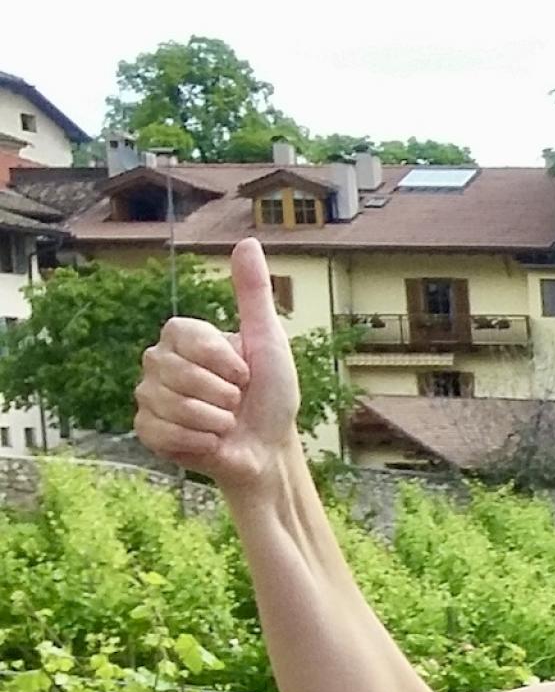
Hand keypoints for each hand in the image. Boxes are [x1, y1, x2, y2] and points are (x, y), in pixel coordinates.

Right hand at [132, 237, 298, 491]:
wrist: (268, 449)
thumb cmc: (272, 396)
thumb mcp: (269, 341)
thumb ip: (253, 294)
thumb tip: (247, 242)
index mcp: (183, 338)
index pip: (183, 333)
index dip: (221, 359)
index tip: (245, 374)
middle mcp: (159, 362)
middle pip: (175, 371)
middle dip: (221, 393)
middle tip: (237, 402)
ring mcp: (149, 396)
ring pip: (168, 403)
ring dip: (212, 420)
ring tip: (226, 422)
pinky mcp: (147, 430)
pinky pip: (159, 431)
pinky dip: (196, 441)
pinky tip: (209, 441)